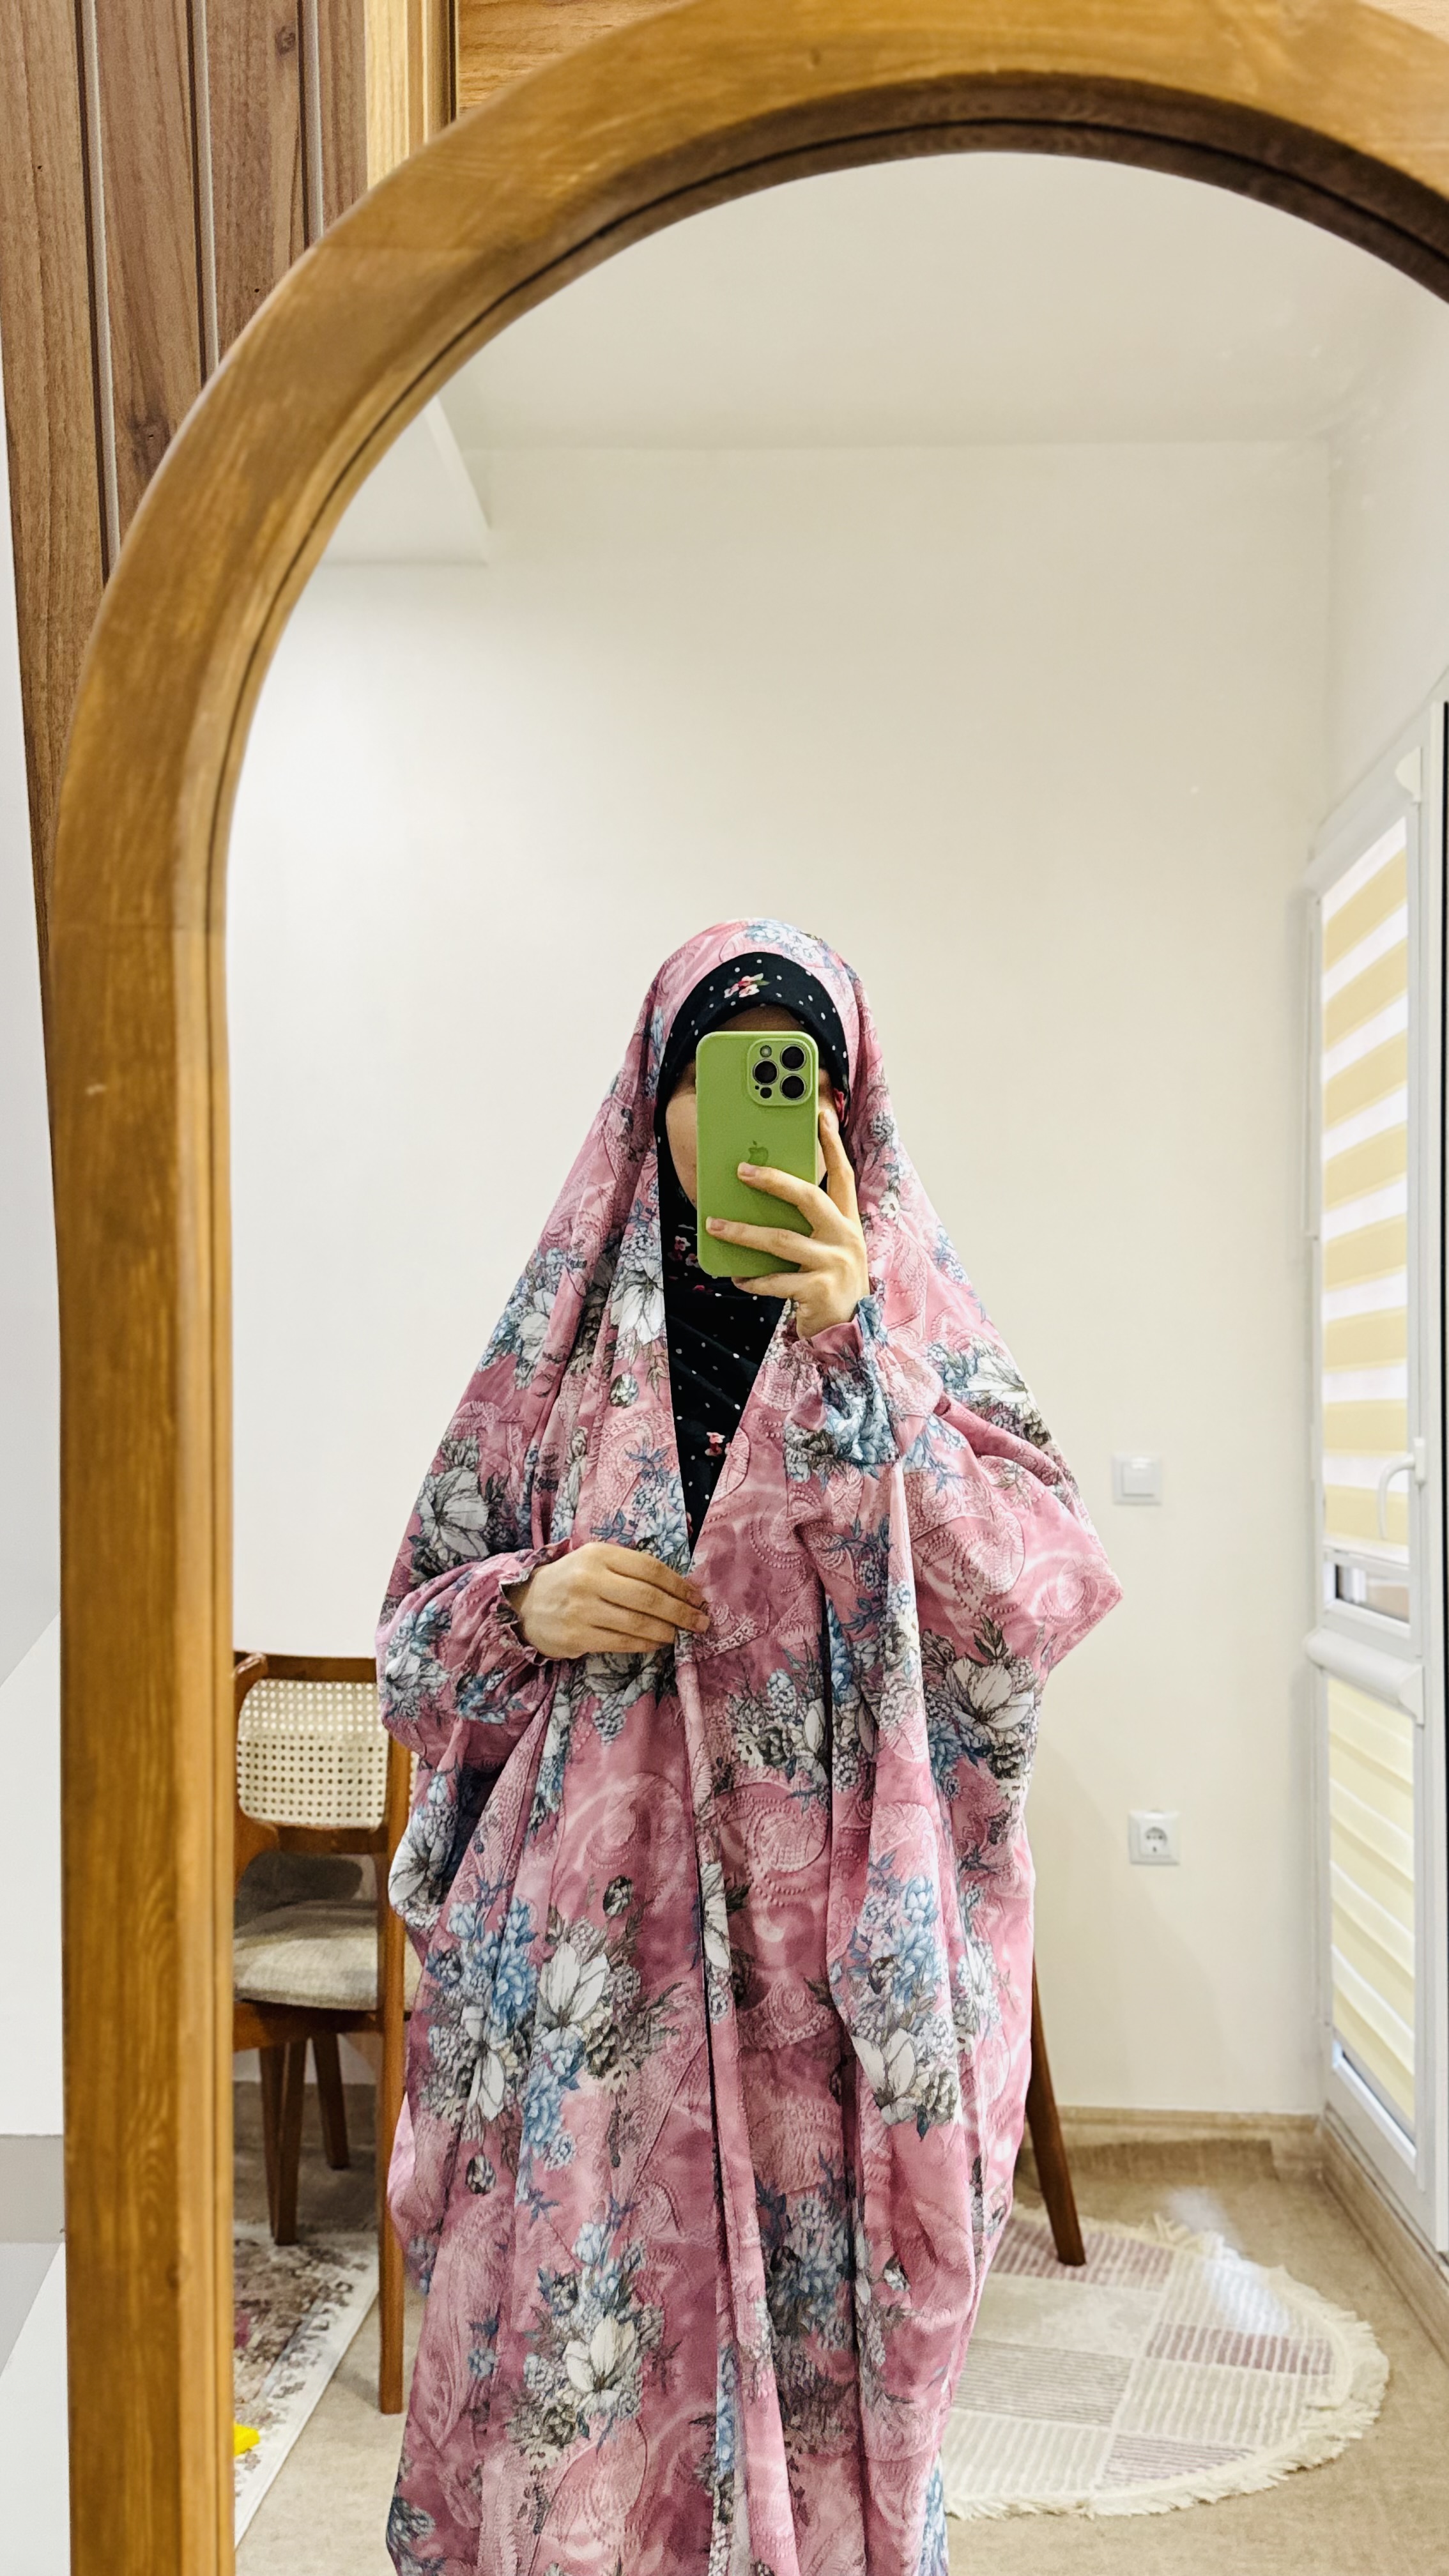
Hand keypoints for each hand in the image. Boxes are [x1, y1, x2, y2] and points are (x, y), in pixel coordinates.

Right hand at [506, 1542, 707, 1658]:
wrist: (525, 1604)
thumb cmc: (571, 1580)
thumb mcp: (595, 1561)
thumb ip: (631, 1569)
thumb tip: (680, 1588)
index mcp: (599, 1554)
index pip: (650, 1569)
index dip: (680, 1585)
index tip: (698, 1598)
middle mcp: (590, 1579)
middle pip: (648, 1597)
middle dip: (681, 1612)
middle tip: (700, 1622)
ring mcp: (582, 1609)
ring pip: (637, 1623)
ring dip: (667, 1631)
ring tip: (682, 1634)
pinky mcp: (577, 1636)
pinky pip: (622, 1642)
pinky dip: (646, 1644)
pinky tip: (658, 1643)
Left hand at [705, 1106, 869, 1339]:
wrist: (850, 1331)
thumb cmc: (830, 1282)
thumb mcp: (827, 1248)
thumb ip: (807, 1226)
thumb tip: (762, 1201)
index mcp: (847, 1222)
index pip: (842, 1174)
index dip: (832, 1144)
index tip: (821, 1114)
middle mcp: (845, 1238)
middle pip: (809, 1197)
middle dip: (774, 1180)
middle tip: (741, 1170)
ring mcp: (834, 1264)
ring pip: (781, 1240)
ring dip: (743, 1232)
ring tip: (715, 1225)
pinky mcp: (819, 1290)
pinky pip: (776, 1280)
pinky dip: (753, 1279)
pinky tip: (737, 1278)